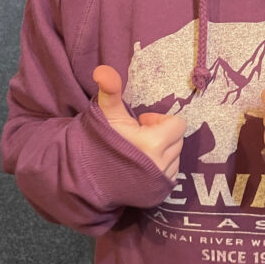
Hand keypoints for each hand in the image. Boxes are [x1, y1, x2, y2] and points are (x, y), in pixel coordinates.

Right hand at [92, 65, 185, 179]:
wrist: (86, 176)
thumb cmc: (99, 140)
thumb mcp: (107, 113)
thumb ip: (111, 90)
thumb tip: (102, 70)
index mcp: (152, 144)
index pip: (178, 124)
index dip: (159, 120)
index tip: (141, 123)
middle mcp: (160, 165)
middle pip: (178, 139)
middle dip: (162, 133)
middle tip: (139, 135)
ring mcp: (160, 181)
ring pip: (176, 156)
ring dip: (163, 150)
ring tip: (139, 150)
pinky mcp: (159, 193)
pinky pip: (172, 172)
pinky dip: (161, 166)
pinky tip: (141, 165)